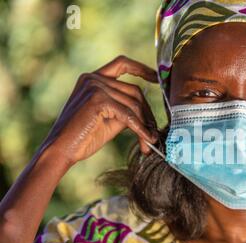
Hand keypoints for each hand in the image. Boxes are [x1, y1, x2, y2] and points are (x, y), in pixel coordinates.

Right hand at [40, 55, 158, 167]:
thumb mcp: (110, 118)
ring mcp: (95, 87)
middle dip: (147, 113)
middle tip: (155, 132)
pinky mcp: (98, 100)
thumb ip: (126, 108)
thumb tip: (150, 115)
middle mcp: (93, 78)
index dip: (141, 68)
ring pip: (134, 104)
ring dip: (145, 125)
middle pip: (134, 91)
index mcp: (93, 78)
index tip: (157, 77)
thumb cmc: (84, 136)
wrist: (62, 150)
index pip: (122, 64)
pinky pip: (128, 115)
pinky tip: (146, 141)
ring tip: (150, 141)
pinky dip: (140, 129)